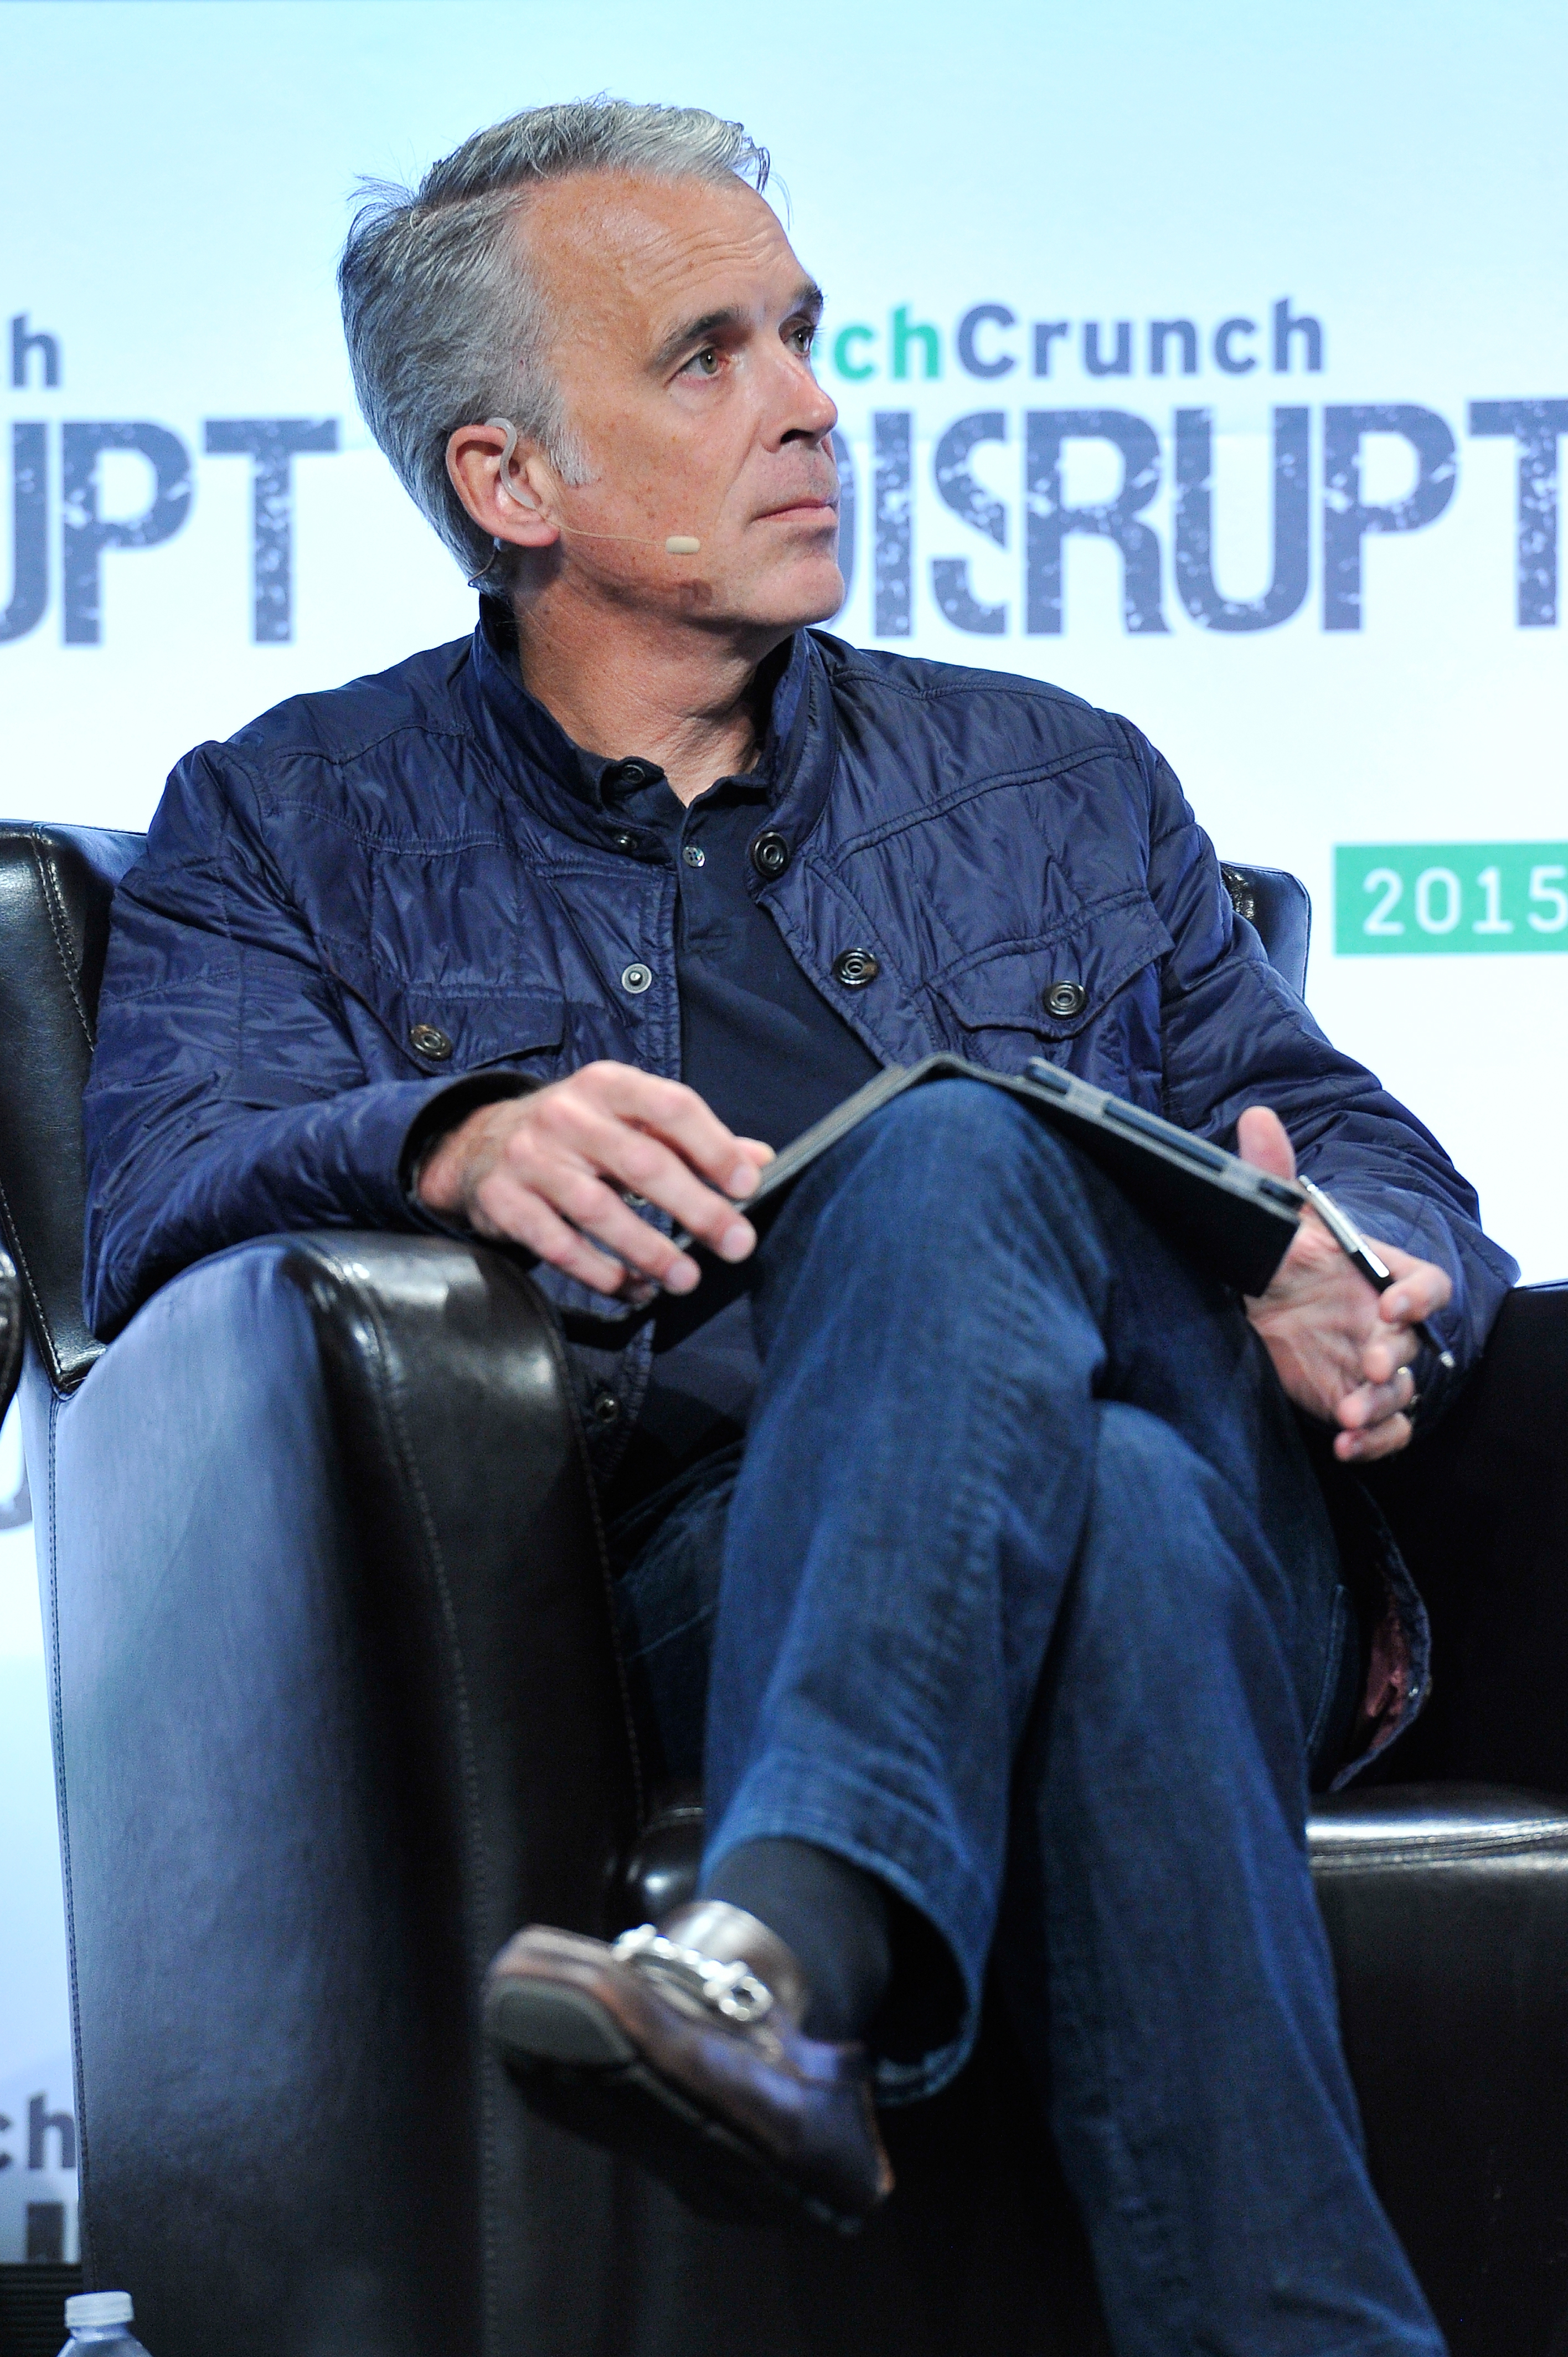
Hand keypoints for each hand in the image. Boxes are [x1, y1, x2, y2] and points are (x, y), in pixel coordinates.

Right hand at [417, 1061, 773, 1299]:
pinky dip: (601, 1273)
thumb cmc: (577, 1135)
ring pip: (599, 1211)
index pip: (670, 1106)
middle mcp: (566, 1115)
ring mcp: (530, 1157)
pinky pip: (559, 1245)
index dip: (713, 1146)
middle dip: (697, 1209)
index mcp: (607, 1085)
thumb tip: (758, 1162)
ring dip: (650, 1251)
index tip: (747, 1186)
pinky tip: (633, 1288)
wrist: (479, 1144)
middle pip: (642, 1163)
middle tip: (735, 1245)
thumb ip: (692, 1140)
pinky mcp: (503, 1200)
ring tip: (685, 1279)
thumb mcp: (629, 1121)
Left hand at [1236, 1106, 1451, 1462]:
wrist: (1243, 1304)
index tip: (1392, 1299)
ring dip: (1382, 1404)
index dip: (1418, 1293)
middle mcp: (1382, 1321)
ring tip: (1351, 1416)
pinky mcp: (1349, 1401)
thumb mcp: (1269, 1216)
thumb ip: (1269, 1170)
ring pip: (1400, 1391)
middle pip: (1413, 1343)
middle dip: (1395, 1355)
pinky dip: (1373, 1442)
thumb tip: (1258, 1117)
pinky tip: (1346, 1446)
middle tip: (1369, 1363)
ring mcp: (1368, 1364)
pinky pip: (1382, 1428)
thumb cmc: (1273, 1256)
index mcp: (1378, 1274)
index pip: (1426, 1283)